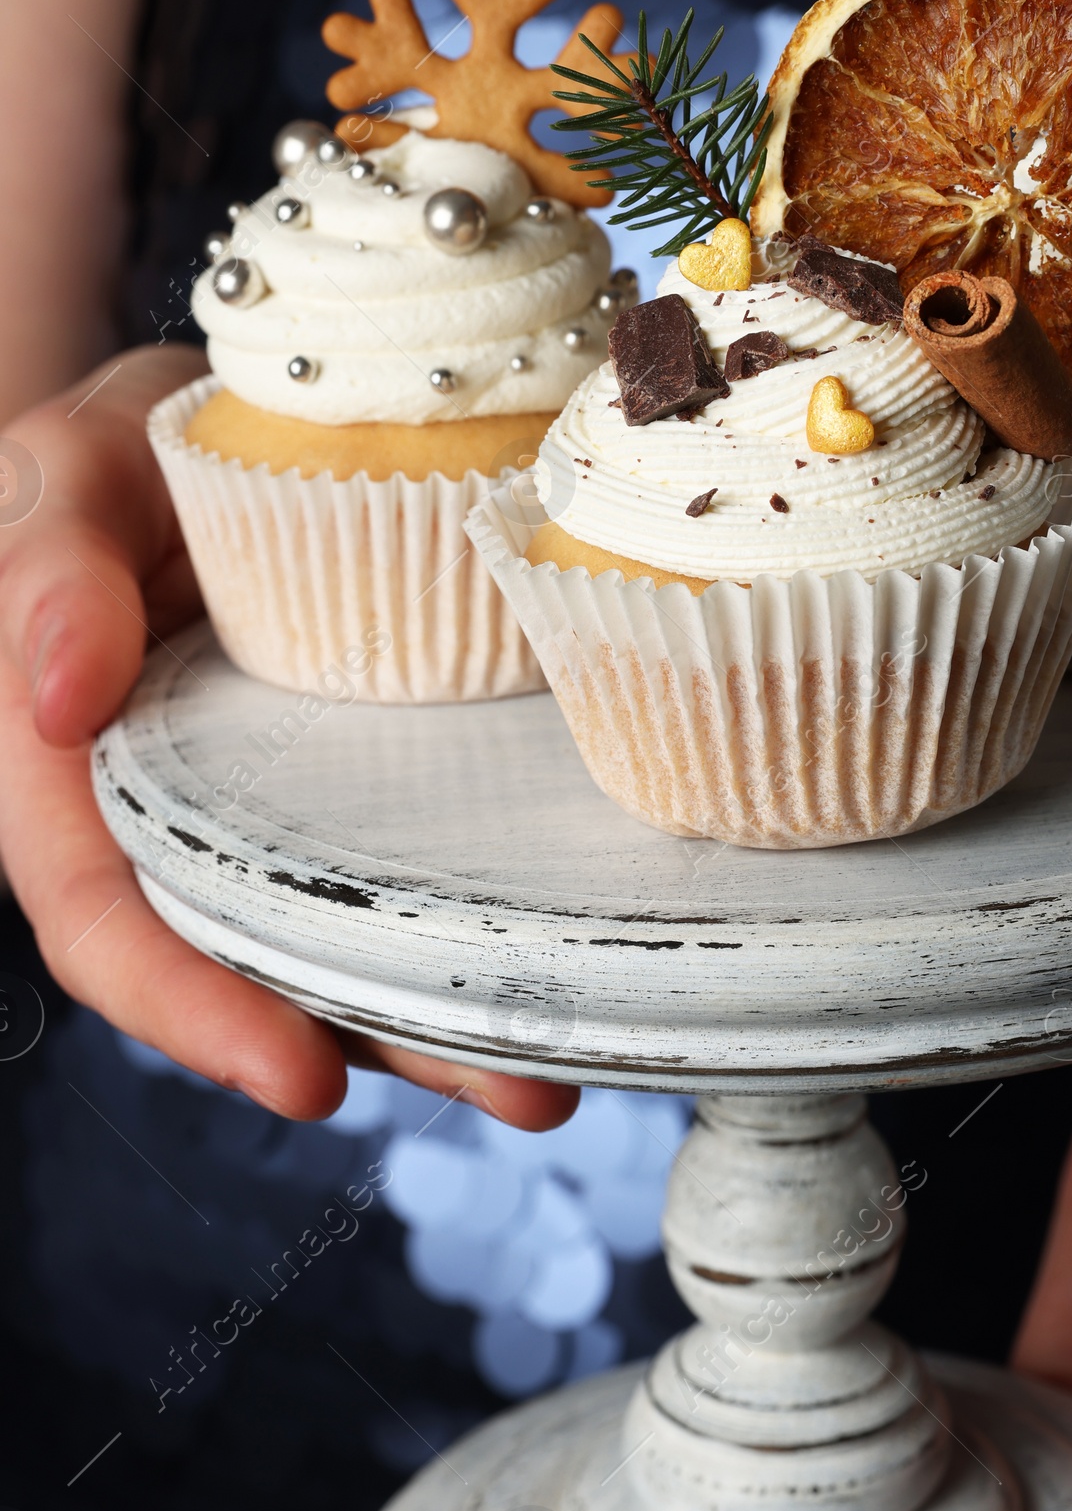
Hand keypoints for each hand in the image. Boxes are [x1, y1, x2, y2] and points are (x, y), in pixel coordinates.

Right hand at [0, 350, 576, 1130]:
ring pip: (352, 941)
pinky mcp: (360, 787)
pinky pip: (418, 864)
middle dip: (383, 1044)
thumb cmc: (110, 458)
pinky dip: (488, 916)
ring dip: (457, 1018)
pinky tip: (579, 947)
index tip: (306, 1077)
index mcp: (66, 784)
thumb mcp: (62, 480)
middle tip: (519, 1089)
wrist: (216, 420)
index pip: (107, 922)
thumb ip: (48, 576)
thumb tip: (55, 700)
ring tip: (569, 1064)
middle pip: (261, 969)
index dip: (195, 1012)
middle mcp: (173, 827)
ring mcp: (275, 818)